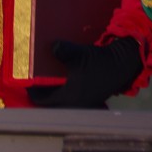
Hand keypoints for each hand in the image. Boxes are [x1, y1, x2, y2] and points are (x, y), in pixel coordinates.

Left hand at [26, 37, 141, 108]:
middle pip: (50, 103)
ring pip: (61, 102)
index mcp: (68, 98)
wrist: (125, 63)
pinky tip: (63, 83)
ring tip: (46, 83)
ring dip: (53, 94)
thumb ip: (64, 51)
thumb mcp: (80, 54)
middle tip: (34, 83)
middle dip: (42, 94)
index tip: (26, 83)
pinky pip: (71, 99)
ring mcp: (83, 104)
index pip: (41, 100)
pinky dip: (64, 93)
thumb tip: (53, 46)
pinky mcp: (91, 99)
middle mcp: (74, 105)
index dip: (32, 91)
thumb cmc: (100, 61)